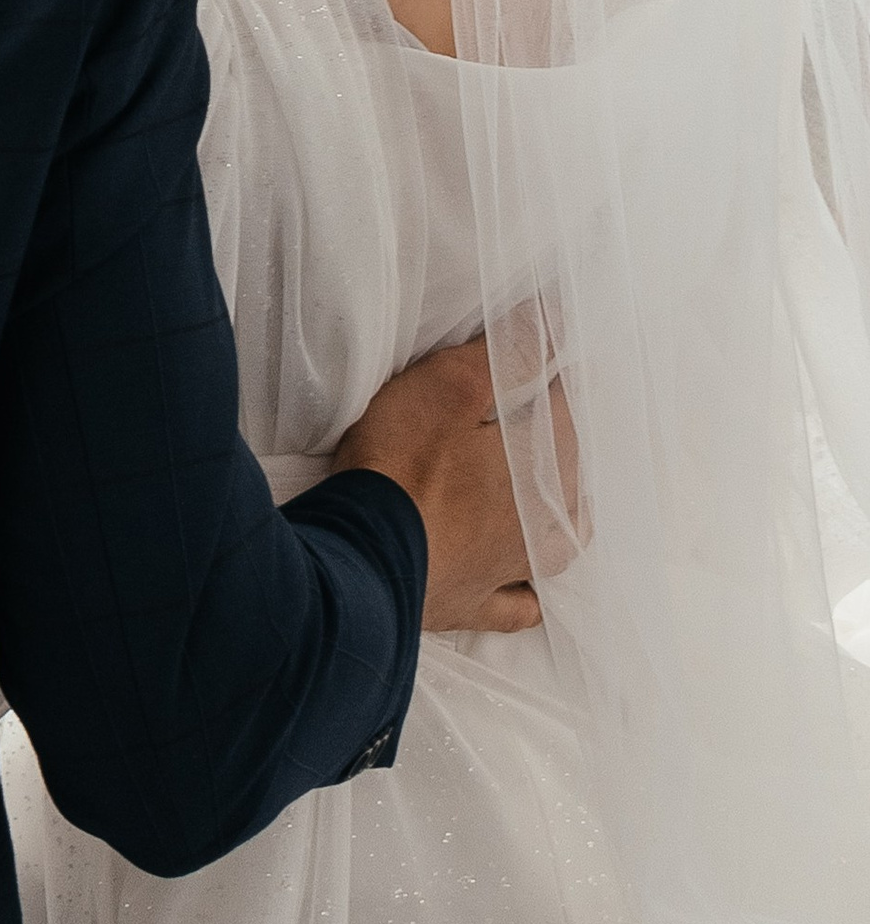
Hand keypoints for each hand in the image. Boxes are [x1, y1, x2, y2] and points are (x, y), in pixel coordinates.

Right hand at [332, 335, 541, 633]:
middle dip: (548, 443)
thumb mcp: (449, 385)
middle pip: (565, 471)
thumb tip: (558, 319)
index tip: (512, 366)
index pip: (562, 406)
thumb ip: (509, 352)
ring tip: (536, 493)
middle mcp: (547, 520)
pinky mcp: (478, 604)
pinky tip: (519, 581)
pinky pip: (518, 601)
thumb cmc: (402, 462)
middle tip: (509, 418)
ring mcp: (515, 568)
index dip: (537, 380)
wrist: (358, 556)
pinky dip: (522, 589)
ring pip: (557, 537)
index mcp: (546, 462)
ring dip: (553, 514)